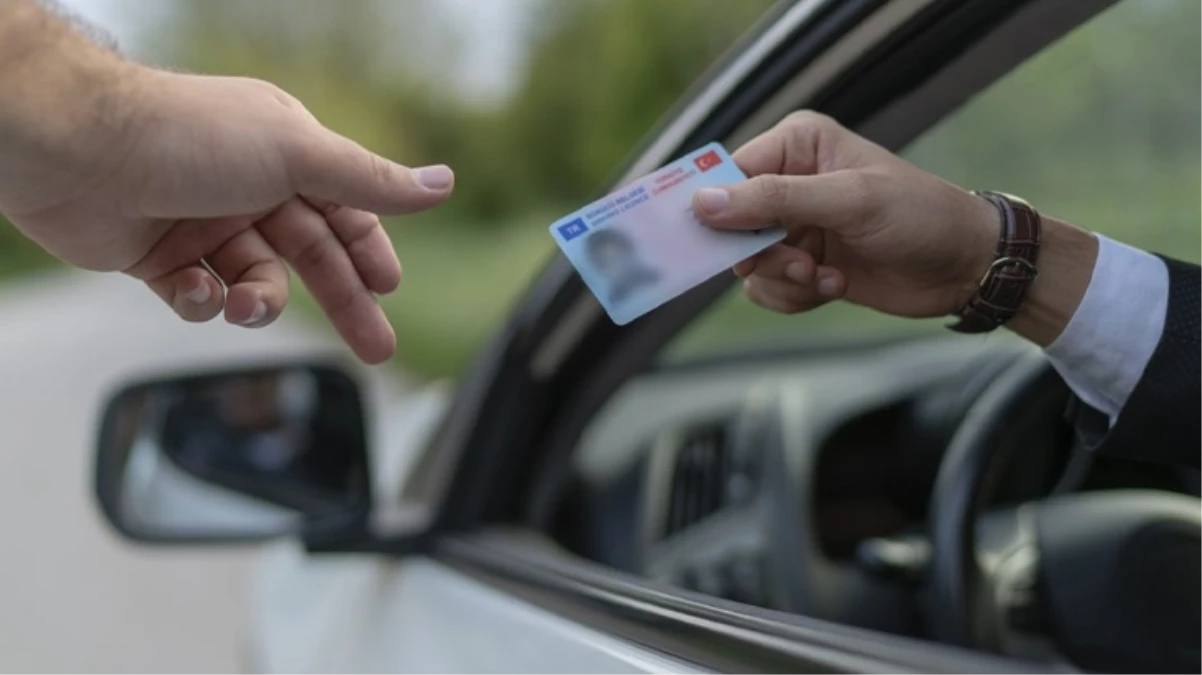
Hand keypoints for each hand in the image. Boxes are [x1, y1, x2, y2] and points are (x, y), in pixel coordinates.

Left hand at [1, 65, 452, 363]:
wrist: (74, 150)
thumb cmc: (187, 136)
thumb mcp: (298, 153)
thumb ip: (370, 180)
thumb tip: (441, 184)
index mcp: (285, 153)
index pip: (344, 210)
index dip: (369, 250)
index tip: (388, 288)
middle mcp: (247, 186)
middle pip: (311, 256)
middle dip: (344, 302)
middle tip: (377, 347)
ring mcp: (203, 223)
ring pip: (256, 282)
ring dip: (258, 302)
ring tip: (247, 307)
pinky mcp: (160, 258)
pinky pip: (201, 297)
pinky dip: (204, 302)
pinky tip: (199, 290)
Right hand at [691, 111, 998, 320]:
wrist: (965, 266)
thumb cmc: (920, 215)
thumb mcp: (848, 200)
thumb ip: (774, 200)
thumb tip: (703, 202)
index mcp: (796, 145)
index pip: (728, 174)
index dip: (716, 210)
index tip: (714, 242)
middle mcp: (789, 182)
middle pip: (730, 226)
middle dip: (762, 254)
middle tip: (799, 264)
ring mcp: (795, 226)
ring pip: (747, 264)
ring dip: (784, 280)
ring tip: (825, 276)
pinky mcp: (803, 264)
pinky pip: (767, 288)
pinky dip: (795, 296)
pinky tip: (835, 285)